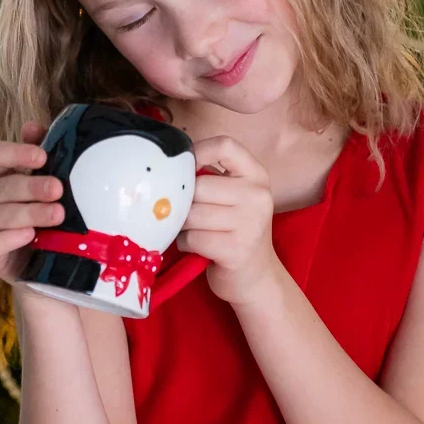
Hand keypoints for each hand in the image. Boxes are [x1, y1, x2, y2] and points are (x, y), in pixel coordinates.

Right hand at [0, 121, 64, 284]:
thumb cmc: (36, 215)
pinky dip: (11, 238)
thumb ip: (35, 157)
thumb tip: (34, 126)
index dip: (16, 153)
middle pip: (2, 186)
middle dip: (32, 186)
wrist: (35, 261)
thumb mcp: (39, 185)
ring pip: (0, 215)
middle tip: (58, 189)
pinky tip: (30, 234)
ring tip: (58, 214)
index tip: (43, 156)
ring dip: (31, 212)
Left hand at [175, 135, 278, 306]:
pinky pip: (193, 238)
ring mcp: (250, 223)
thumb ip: (211, 178)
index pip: (225, 145)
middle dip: (184, 202)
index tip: (185, 168)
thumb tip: (165, 166)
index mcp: (256, 175)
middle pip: (200, 185)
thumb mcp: (233, 197)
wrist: (256, 278)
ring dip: (182, 225)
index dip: (197, 151)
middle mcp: (258, 195)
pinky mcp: (237, 249)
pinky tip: (196, 247)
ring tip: (193, 231)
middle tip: (187, 214)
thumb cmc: (234, 232)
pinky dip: (186, 243)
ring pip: (192, 213)